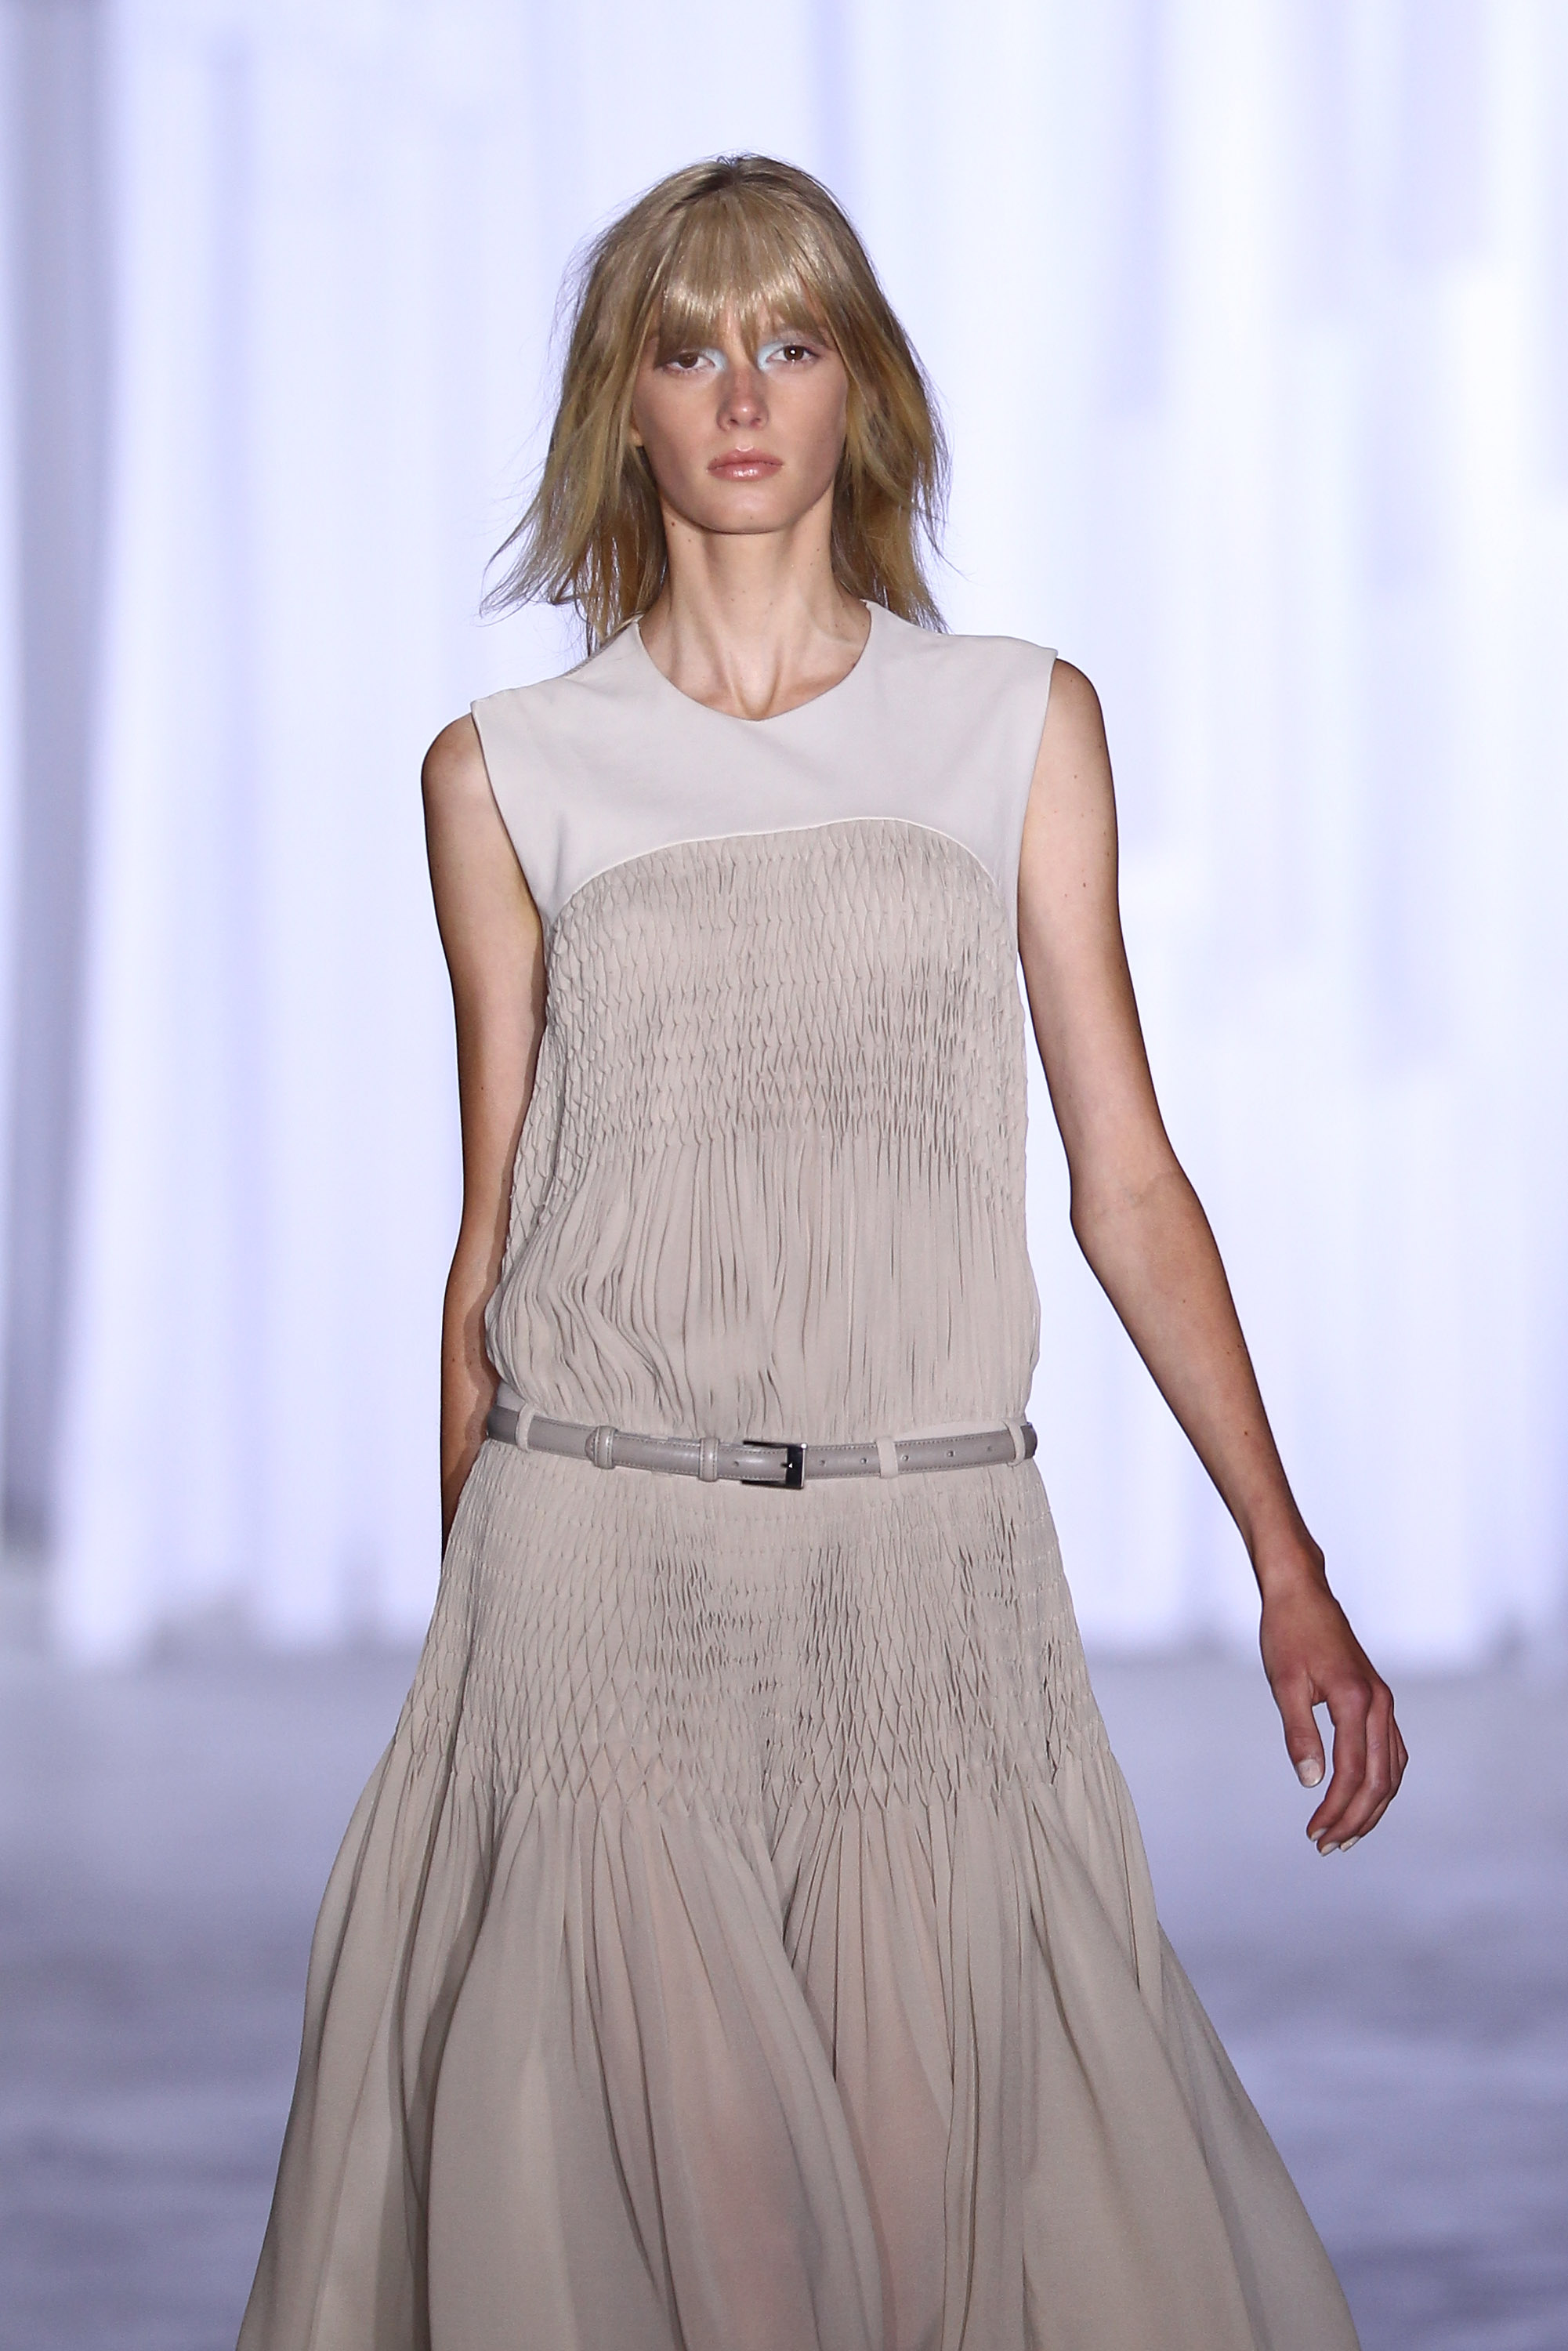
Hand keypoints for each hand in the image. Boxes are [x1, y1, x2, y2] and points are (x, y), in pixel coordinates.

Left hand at [1258, 1558, 1407, 1853]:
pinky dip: (1381, 1782)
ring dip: (1372, 1807)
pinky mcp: (1378, 1700)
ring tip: (1345, 1835)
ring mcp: (1383, 1702)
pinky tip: (1363, 1798)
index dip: (1335, 1810)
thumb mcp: (1284, 1683)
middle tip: (1327, 1846)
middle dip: (1356, 1819)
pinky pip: (1392, 1752)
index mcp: (1356, 1701)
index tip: (1313, 1834)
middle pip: (1380, 1780)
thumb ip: (1299, 1733)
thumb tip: (1311, 1783)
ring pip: (1392, 1770)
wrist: (1302, 1593)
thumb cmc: (1287, 1634)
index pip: (1353, 1774)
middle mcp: (1379, 1704)